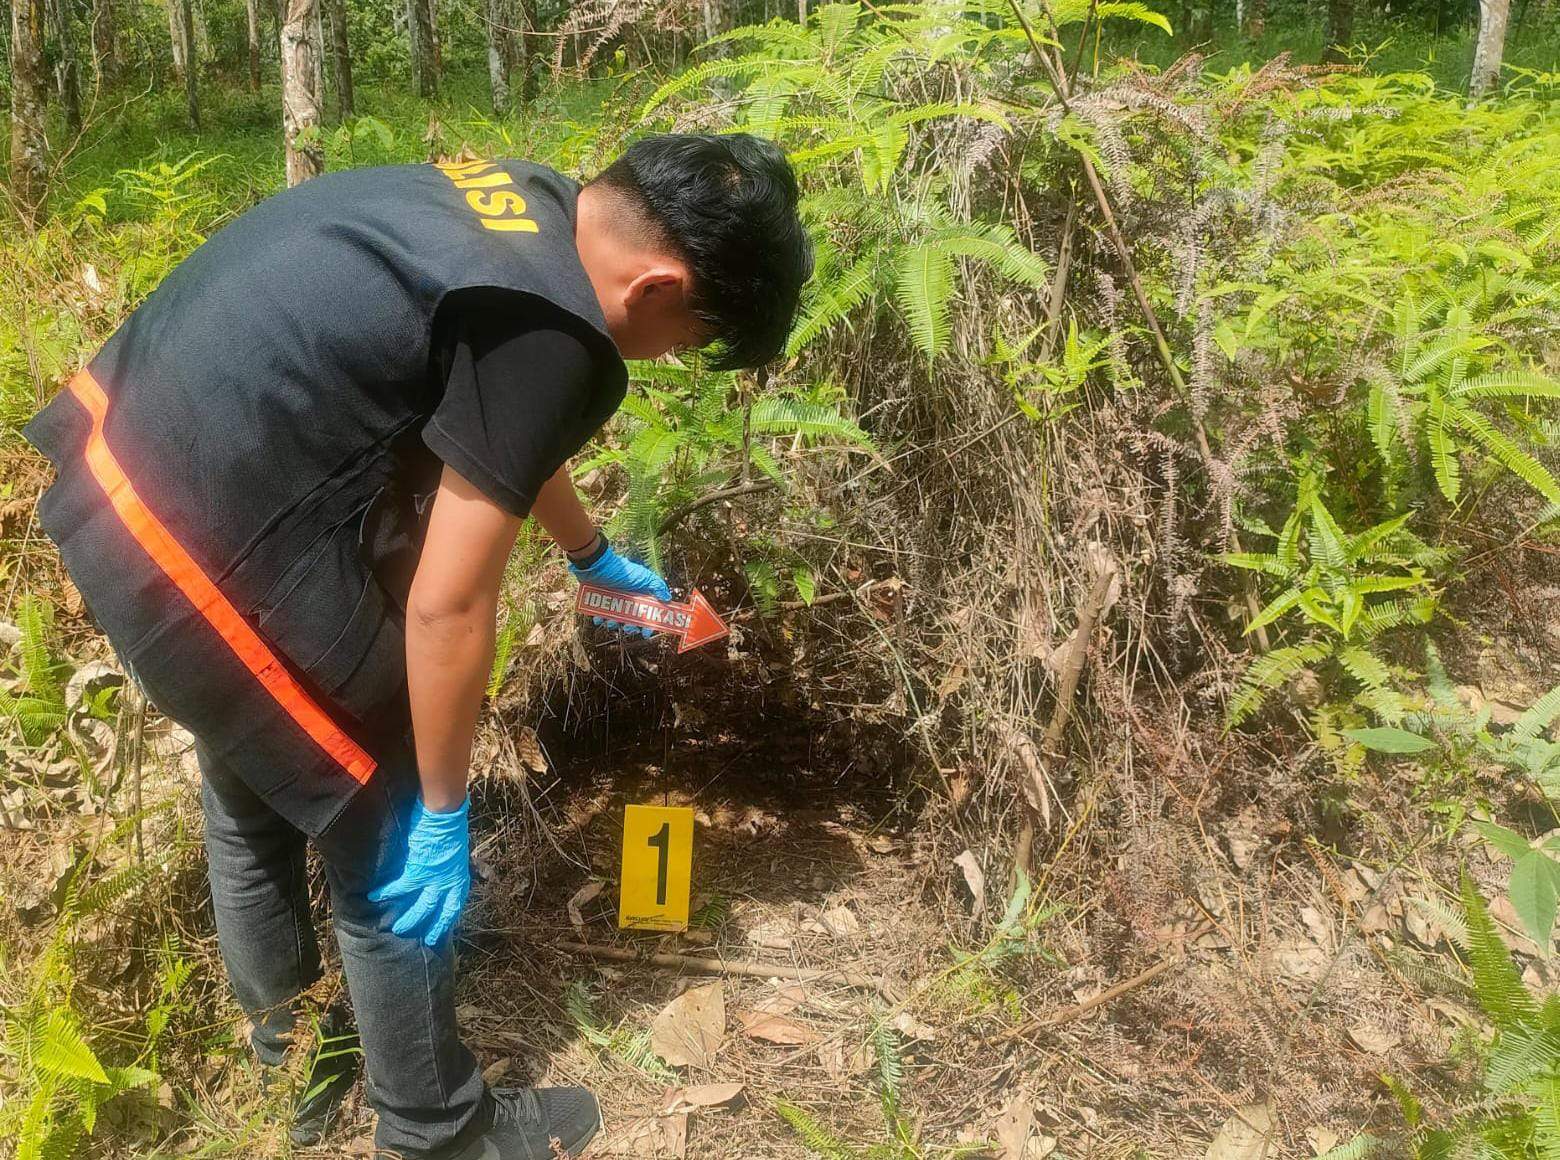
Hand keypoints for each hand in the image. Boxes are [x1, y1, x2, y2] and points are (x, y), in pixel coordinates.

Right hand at [367, 798, 470, 946]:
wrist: (444, 812)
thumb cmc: (450, 825)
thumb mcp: (454, 850)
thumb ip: (447, 864)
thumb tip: (439, 868)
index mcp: (460, 876)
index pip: (455, 906)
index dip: (446, 921)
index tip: (438, 934)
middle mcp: (450, 882)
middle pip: (438, 912)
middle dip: (427, 927)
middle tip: (417, 937)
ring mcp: (435, 879)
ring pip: (421, 908)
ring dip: (408, 919)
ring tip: (395, 927)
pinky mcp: (418, 871)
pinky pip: (399, 887)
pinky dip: (386, 893)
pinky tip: (374, 897)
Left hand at [569, 542, 672, 638]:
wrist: (597, 565)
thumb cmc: (621, 571)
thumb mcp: (644, 577)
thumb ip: (657, 586)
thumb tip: (667, 599)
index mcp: (640, 594)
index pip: (647, 612)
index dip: (649, 623)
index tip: (647, 632)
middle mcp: (627, 598)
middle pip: (632, 619)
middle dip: (631, 627)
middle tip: (628, 628)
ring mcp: (613, 600)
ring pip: (616, 619)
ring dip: (614, 625)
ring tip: (611, 622)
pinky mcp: (599, 601)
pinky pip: (600, 615)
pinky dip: (600, 619)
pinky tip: (599, 619)